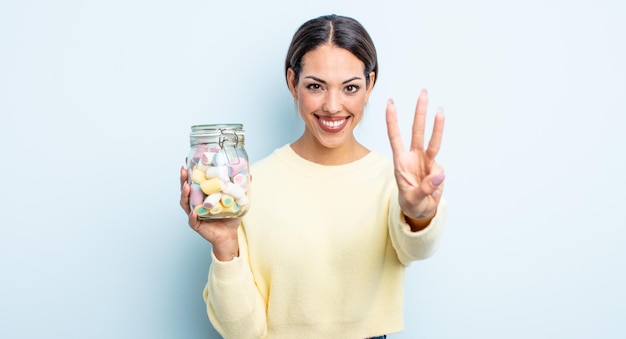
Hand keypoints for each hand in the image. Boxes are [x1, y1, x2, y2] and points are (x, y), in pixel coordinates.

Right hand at [180, 164, 239, 260]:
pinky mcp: (196, 224)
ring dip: (185, 194)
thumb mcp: (236, 200)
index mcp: (203, 195)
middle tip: (184, 169)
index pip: (194, 180)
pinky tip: (192, 212)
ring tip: (186, 186)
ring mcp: (194, 213)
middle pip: (186, 189)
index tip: (189, 159)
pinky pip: (192, 220)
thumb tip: (250, 175)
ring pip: (185, 202)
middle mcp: (196, 202)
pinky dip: (192, 216)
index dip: (190, 171)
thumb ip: (241, 188)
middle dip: (183, 178)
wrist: (229, 234)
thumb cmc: (230, 216)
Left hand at [385, 89, 444, 228]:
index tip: (390, 103)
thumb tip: (439, 175)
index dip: (392, 121)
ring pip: (433, 140)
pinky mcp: (437, 167)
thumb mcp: (413, 200)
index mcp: (400, 162)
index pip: (395, 137)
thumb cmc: (411, 204)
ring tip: (440, 110)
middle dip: (420, 112)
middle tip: (423, 93)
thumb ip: (424, 189)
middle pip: (417, 131)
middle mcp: (413, 157)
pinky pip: (440, 170)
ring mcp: (426, 161)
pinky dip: (438, 181)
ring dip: (437, 125)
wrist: (420, 211)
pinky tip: (432, 191)